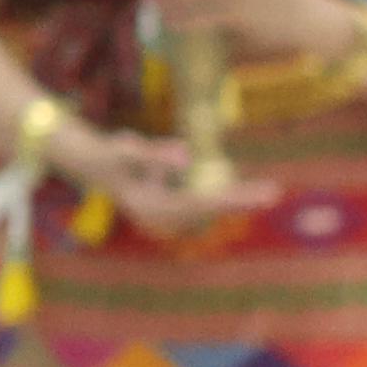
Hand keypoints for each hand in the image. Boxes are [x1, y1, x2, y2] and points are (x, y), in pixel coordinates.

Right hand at [62, 124, 266, 229]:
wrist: (91, 164)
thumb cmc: (109, 154)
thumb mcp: (127, 148)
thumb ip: (155, 154)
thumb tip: (187, 155)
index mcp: (152, 207)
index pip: (200, 204)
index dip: (230, 199)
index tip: (256, 195)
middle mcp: (161, 218)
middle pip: (209, 211)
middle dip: (241, 201)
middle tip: (274, 193)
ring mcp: (165, 217)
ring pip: (208, 211)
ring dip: (235, 201)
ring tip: (267, 192)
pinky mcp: (169, 210)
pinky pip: (201, 205)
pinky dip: (221, 197)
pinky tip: (244, 192)